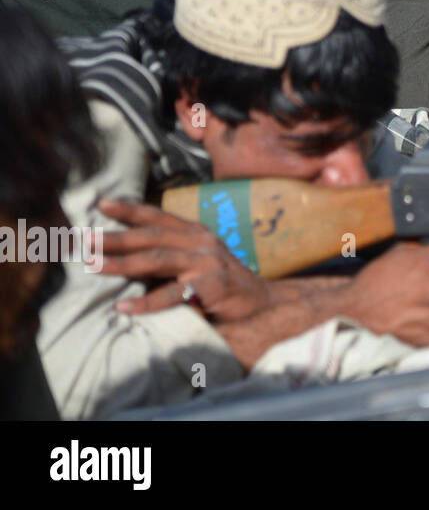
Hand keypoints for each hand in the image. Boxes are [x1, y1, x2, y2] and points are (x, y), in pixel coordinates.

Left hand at [96, 197, 272, 322]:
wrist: (261, 301)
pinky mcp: (210, 285)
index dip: (130, 209)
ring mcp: (206, 262)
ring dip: (122, 263)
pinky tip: (123, 307)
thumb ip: (173, 253)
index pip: (159, 216)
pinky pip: (172, 294)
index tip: (101, 203)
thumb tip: (129, 254)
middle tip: (86, 240)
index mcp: (195, 232)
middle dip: (116, 238)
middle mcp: (200, 241)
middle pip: (151, 237)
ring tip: (93, 265)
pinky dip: (145, 302)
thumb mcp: (199, 258)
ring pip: (157, 260)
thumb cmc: (222, 282)